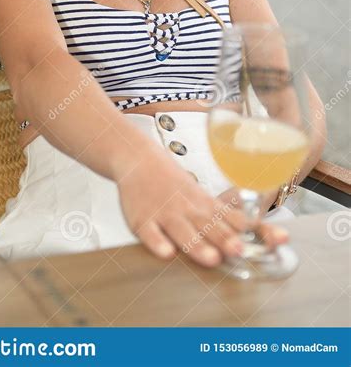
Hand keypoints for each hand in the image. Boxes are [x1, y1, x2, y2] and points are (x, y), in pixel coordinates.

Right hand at [115, 146, 284, 267]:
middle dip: (226, 239)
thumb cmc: (173, 183)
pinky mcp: (142, 220)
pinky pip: (149, 232)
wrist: (138, 159)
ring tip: (211, 258)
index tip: (279, 239)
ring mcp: (165, 214)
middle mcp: (189, 209)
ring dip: (197, 244)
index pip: (237, 219)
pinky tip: (166, 252)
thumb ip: (227, 218)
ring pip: (181, 230)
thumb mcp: (203, 197)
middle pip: (209, 225)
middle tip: (240, 250)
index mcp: (206, 204)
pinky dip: (157, 242)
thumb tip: (258, 234)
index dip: (259, 230)